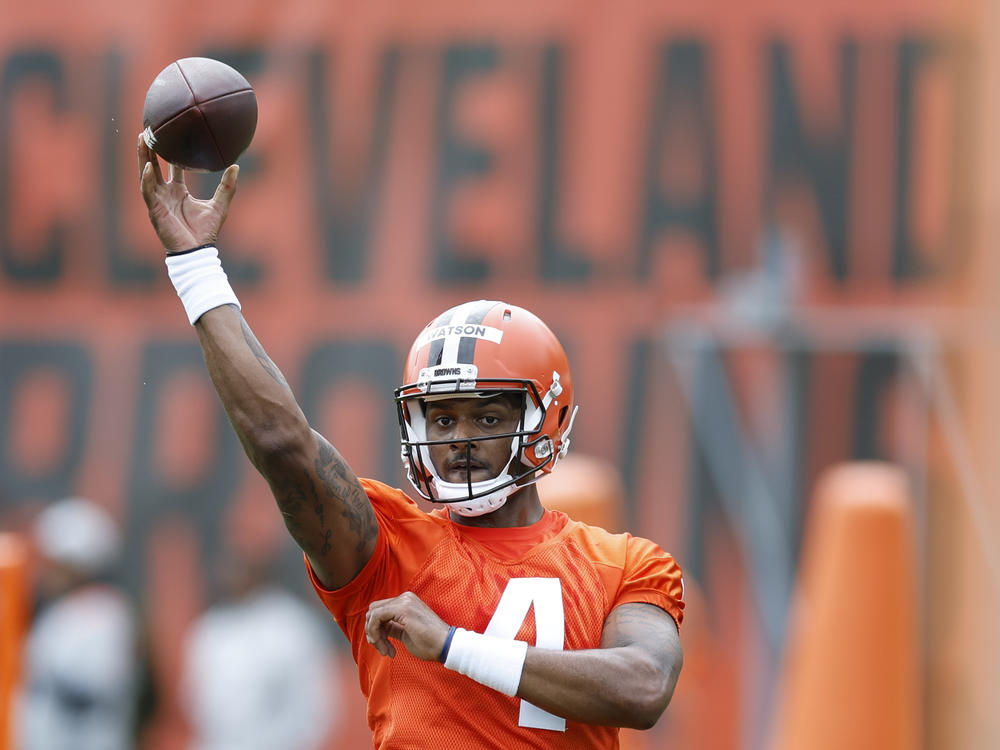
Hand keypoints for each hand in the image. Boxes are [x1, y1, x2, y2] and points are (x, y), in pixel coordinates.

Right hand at [137, 133, 238, 253]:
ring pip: (146, 174)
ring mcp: (158, 201)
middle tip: (149, 130)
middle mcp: (166, 193)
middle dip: (150, 149)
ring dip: (143, 158)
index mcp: (178, 191)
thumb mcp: (220, 205)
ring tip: (142, 140)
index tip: (171, 135)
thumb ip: (228, 187)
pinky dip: (147, 179)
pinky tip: (147, 167)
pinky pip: (148, 192)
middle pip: (154, 166)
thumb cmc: (206, 231)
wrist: (198, 251)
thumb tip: (235, 166)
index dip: (169, 152)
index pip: (171, 167)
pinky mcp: (154, 210)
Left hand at [365, 591, 450, 660]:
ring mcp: (404, 601)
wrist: (446, 646)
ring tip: (386, 650)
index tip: (383, 646)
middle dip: (372, 631)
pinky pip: (376, 617)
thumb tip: (378, 629)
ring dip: (374, 635)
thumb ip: (392, 627)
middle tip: (382, 648)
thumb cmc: (430, 643)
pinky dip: (375, 633)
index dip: (376, 629)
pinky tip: (386, 647)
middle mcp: (404, 598)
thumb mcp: (405, 633)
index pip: (380, 610)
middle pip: (373, 610)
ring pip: (373, 614)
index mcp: (406, 602)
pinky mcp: (403, 608)